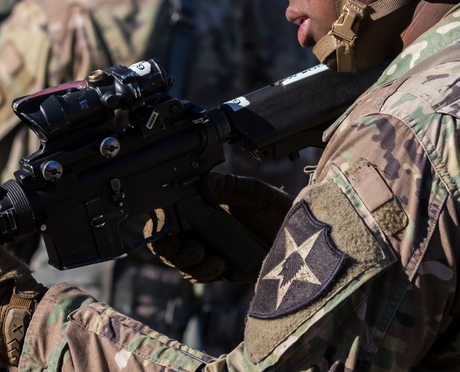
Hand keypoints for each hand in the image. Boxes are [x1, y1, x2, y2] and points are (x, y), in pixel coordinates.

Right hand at [148, 172, 292, 282]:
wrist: (300, 238)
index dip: (158, 219)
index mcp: (202, 206)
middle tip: (176, 244)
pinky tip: (218, 264)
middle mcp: (200, 229)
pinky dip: (203, 272)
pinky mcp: (221, 271)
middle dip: (166, 246)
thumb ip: (231, 186)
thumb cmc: (276, 209)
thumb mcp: (256, 193)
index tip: (162, 221)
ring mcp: (209, 251)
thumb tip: (205, 183)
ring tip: (201, 253)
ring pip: (181, 261)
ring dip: (185, 260)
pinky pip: (201, 276)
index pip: (169, 214)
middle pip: (168, 242)